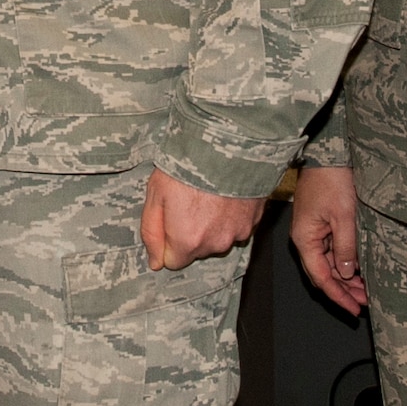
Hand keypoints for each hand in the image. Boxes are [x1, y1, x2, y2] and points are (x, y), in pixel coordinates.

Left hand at [140, 168, 266, 271]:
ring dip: (213, 224)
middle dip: (190, 232)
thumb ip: (152, 233)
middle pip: (197, 250)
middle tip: (188, 200)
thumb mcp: (155, 195)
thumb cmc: (187, 164)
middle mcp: (215, 243)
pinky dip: (231, 216)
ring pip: (218, 238)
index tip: (170, 217)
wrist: (227, 143)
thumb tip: (155, 262)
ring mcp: (238, 232)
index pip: (174, 262)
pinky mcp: (255, 220)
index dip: (168, 241)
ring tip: (209, 194)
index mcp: (188, 240)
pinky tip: (226, 194)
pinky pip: (237, 226)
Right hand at [290, 166, 367, 314]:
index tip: (354, 309)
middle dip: (343, 290)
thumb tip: (345, 273)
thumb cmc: (331, 180)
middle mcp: (304, 238)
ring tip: (364, 290)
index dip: (337, 296)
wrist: (327, 155)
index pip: (320, 278)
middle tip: (364, 303)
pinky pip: (330, 251)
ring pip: (327, 264)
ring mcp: (311, 231)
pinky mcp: (319, 224)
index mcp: (304, 239)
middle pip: (322, 274)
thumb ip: (345, 249)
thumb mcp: (344, 218)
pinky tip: (357, 269)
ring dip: (344, 278)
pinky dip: (343, 262)